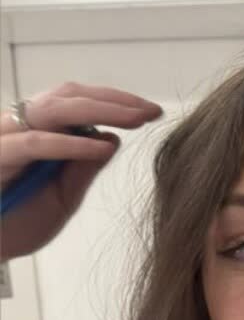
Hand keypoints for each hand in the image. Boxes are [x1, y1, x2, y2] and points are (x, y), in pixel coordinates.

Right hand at [0, 83, 161, 259]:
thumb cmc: (15, 223)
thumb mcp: (62, 196)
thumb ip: (84, 168)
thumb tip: (113, 138)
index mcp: (36, 131)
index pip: (78, 102)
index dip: (116, 102)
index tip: (152, 112)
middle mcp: (18, 126)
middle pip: (69, 97)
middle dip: (115, 101)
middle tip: (152, 111)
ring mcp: (4, 138)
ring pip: (53, 109)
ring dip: (100, 111)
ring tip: (136, 120)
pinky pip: (34, 144)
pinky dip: (71, 144)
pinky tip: (103, 146)